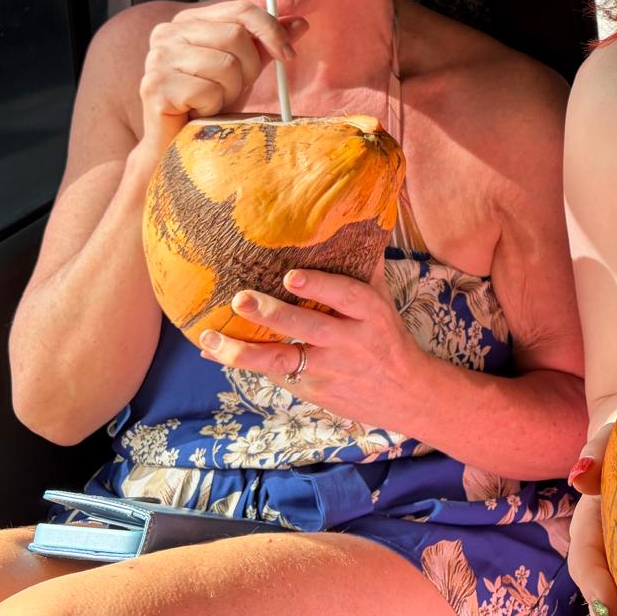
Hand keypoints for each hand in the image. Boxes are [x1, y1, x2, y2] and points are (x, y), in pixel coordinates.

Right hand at [137, 0, 307, 155]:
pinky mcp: (155, 86)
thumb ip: (266, 45)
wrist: (177, 143)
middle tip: (235, 89)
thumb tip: (300, 22)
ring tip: (214, 102)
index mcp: (188, 22)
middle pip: (235, 35)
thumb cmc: (210, 103)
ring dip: (230, 91)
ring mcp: (158, 58)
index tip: (288, 54)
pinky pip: (209, 91)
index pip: (240, 10)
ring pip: (225, 64)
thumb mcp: (244, 69)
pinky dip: (213, 107)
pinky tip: (199, 113)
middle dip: (249, 68)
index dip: (271, 30)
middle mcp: (167, 33)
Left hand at [197, 267, 425, 429]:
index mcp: (371, 314)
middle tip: (240, 299)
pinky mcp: (312, 390)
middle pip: (309, 328)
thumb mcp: (383, 302)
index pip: (346, 297)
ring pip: (283, 360)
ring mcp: (329, 369)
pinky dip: (242, 362)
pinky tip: (212, 351)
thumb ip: (365, 267)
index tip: (290, 276)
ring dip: (243, 350)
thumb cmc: (387, 337)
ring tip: (210, 336)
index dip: (319, 286)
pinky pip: (273, 375)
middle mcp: (350, 342)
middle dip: (273, 315)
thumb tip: (356, 221)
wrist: (406, 393)